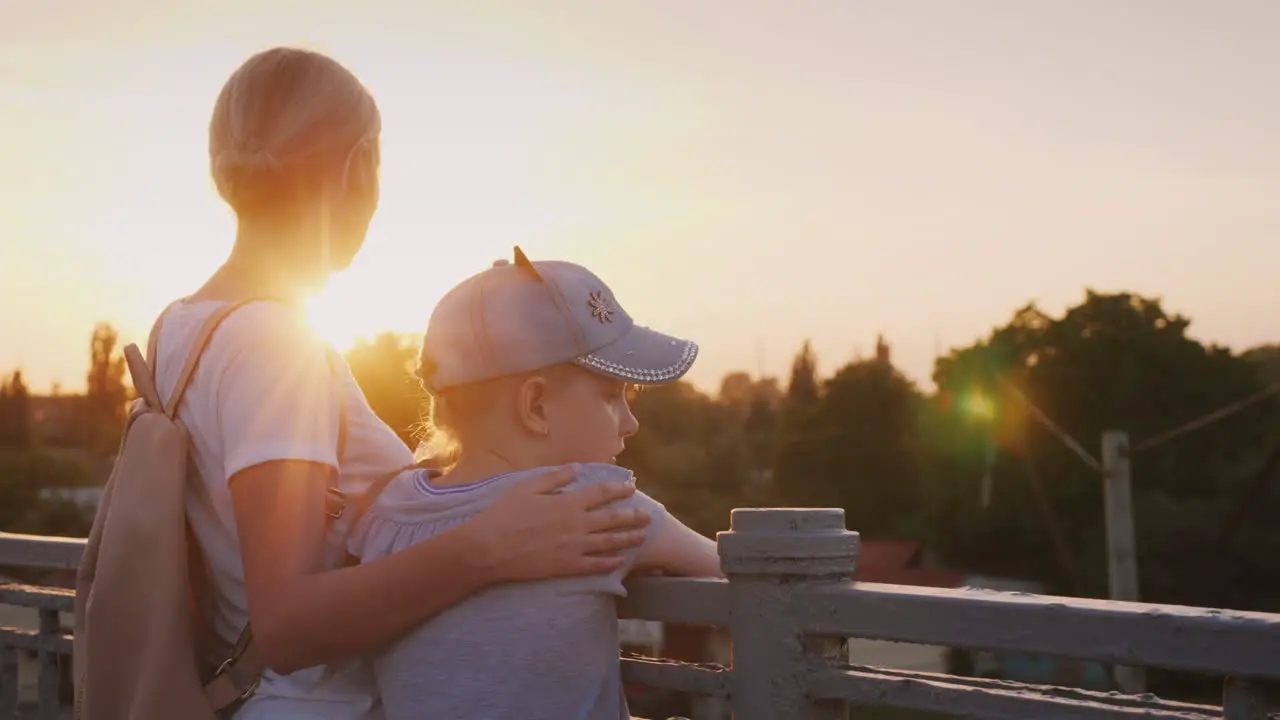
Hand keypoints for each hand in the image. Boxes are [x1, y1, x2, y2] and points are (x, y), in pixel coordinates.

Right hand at [467, 465, 650, 582]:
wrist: (489, 548)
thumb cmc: (505, 514)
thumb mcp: (528, 487)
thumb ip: (555, 478)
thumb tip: (577, 468)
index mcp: (567, 503)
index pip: (601, 493)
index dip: (618, 489)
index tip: (631, 487)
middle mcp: (576, 525)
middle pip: (612, 519)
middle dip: (632, 515)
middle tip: (647, 514)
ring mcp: (574, 548)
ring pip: (609, 542)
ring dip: (629, 538)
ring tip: (642, 535)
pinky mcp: (567, 567)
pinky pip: (595, 565)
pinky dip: (611, 562)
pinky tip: (621, 560)